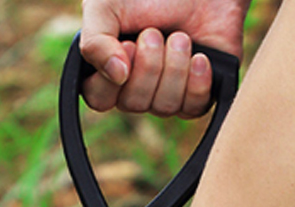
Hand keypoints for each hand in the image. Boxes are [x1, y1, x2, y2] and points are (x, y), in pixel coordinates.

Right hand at [80, 0, 248, 116]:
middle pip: (133, 104)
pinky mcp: (195, 94)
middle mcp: (134, 87)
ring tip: (181, 37)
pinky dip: (196, 83)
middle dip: (148, 66)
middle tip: (155, 32)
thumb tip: (117, 75)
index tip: (128, 45)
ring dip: (174, 68)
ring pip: (163, 107)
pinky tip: (200, 57)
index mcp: (107, 67)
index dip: (113, 79)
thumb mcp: (107, 5)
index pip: (99, 98)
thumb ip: (95, 41)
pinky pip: (192, 108)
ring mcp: (165, 93)